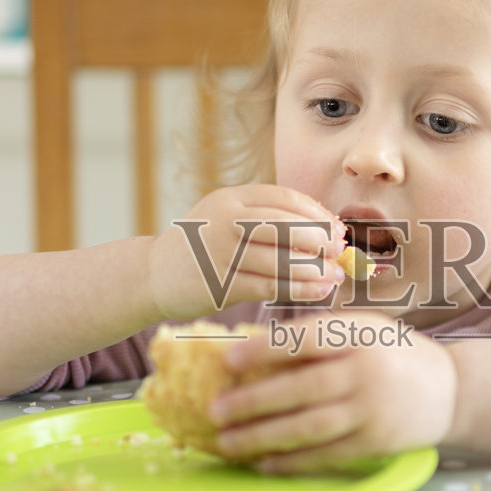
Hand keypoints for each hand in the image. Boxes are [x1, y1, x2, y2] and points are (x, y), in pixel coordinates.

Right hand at [149, 184, 346, 322]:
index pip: (283, 198)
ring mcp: (220, 252)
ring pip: (280, 258)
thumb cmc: (201, 248)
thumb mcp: (225, 219)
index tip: (337, 229)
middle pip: (285, 225)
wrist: (152, 275)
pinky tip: (318, 292)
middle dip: (319, 238)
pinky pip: (269, 285)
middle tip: (338, 251)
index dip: (316, 213)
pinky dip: (299, 289)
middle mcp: (224, 220)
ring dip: (315, 268)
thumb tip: (322, 228)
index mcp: (230, 199)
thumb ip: (263, 218)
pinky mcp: (219, 283)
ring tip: (336, 275)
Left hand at [208, 309, 458, 471]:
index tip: (227, 361)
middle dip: (253, 402)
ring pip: (309, 427)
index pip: (307, 340)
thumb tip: (252, 350)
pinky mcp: (377, 443)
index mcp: (360, 336)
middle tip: (214, 410)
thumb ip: (319, 336)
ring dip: (263, 436)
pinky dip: (292, 461)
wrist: (451, 390)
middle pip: (301, 389)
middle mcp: (366, 372)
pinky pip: (326, 455)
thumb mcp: (364, 329)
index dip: (265, 350)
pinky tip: (263, 463)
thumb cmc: (393, 353)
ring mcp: (372, 411)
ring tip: (228, 442)